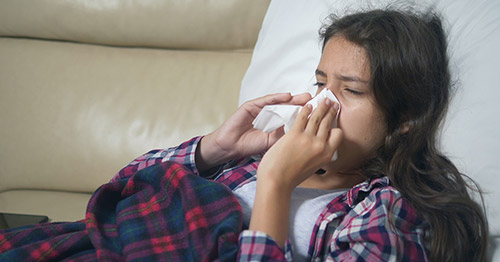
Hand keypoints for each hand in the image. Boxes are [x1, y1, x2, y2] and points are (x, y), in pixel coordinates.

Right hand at [196, 92, 311, 170]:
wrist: (230, 147)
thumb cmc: (250, 145)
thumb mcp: (273, 142)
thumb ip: (286, 136)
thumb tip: (306, 135)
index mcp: (276, 123)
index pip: (293, 116)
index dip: (306, 115)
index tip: (320, 114)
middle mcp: (270, 114)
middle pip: (289, 107)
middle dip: (303, 104)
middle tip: (318, 101)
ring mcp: (260, 109)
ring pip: (279, 102)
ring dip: (293, 98)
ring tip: (305, 97)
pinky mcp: (251, 106)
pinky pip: (265, 100)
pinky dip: (276, 98)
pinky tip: (287, 96)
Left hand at [256, 98, 342, 191]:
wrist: (276, 181)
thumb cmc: (290, 178)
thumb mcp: (311, 167)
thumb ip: (316, 155)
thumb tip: (316, 146)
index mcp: (326, 155)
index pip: (337, 135)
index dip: (335, 127)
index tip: (334, 122)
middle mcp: (319, 146)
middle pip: (328, 122)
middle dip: (331, 110)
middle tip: (333, 104)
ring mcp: (307, 139)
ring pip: (318, 117)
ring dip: (321, 106)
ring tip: (323, 100)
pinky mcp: (294, 134)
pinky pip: (303, 117)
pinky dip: (306, 109)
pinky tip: (307, 105)